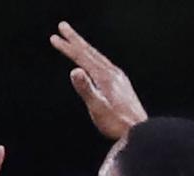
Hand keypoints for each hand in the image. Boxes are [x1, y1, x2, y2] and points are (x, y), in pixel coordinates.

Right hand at [49, 21, 147, 139]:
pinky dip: (93, 57)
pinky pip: (103, 64)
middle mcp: (112, 72)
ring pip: (97, 56)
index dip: (68, 47)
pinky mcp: (121, 83)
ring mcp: (118, 77)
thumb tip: (74, 71)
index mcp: (104, 76)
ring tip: (74, 40)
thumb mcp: (97, 107)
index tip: (54, 37)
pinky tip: (93, 61)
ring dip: (84, 47)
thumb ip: (86, 89)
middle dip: (74, 39)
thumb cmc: (116, 122)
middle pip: (90, 51)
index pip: (82, 57)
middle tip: (62, 27)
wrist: (139, 130)